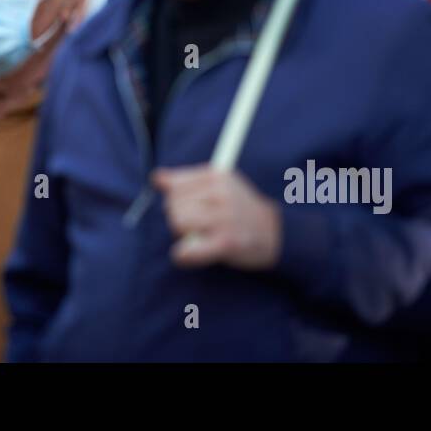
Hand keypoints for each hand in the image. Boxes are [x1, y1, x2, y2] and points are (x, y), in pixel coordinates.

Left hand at [151, 165, 280, 269]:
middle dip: (178, 217)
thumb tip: (156, 177)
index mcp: (218, 175)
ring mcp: (225, 218)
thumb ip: (186, 180)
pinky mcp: (227, 242)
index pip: (175, 185)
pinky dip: (182, 254)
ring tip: (199, 236)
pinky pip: (188, 249)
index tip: (189, 207)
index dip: (175, 199)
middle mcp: (222, 193)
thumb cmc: (240, 208)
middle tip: (197, 225)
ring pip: (178, 223)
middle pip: (173, 205)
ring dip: (182, 234)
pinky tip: (187, 254)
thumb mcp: (219, 184)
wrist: (275, 234)